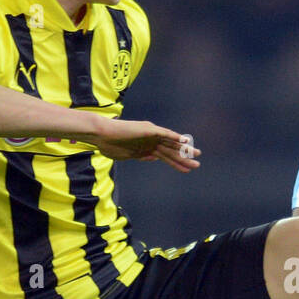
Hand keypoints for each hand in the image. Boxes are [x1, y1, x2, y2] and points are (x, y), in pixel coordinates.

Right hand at [83, 119, 200, 172]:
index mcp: (146, 148)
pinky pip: (165, 134)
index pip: (165, 157)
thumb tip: (153, 158)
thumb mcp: (127, 155)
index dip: (176, 163)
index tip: (187, 169)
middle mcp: (151, 141)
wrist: (101, 134)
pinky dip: (175, 137)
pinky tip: (185, 141)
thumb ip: (141, 156)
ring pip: (171, 143)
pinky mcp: (148, 130)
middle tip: (197, 164)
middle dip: (184, 158)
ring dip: (183, 149)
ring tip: (197, 154)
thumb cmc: (109, 145)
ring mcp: (150, 135)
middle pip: (171, 151)